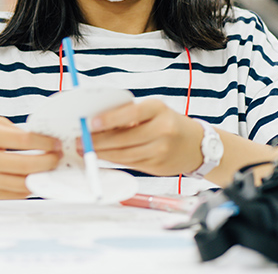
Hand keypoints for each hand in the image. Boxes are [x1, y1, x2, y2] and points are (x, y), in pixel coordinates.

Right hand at [0, 117, 61, 199]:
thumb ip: (13, 130)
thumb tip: (42, 139)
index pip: (23, 140)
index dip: (45, 142)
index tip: (55, 142)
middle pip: (26, 165)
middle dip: (48, 161)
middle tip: (57, 156)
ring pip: (23, 183)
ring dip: (42, 176)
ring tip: (49, 167)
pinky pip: (16, 194)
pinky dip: (29, 186)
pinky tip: (34, 177)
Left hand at [83, 99, 204, 176]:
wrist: (197, 145)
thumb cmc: (169, 123)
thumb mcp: (153, 111)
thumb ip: (129, 115)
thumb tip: (97, 121)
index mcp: (159, 109)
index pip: (131, 113)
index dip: (109, 119)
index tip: (91, 123)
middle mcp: (163, 130)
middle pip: (124, 138)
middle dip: (98, 141)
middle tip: (80, 140)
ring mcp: (161, 151)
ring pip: (124, 154)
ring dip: (102, 153)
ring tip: (86, 150)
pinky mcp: (158, 167)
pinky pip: (130, 164)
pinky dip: (114, 160)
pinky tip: (103, 156)